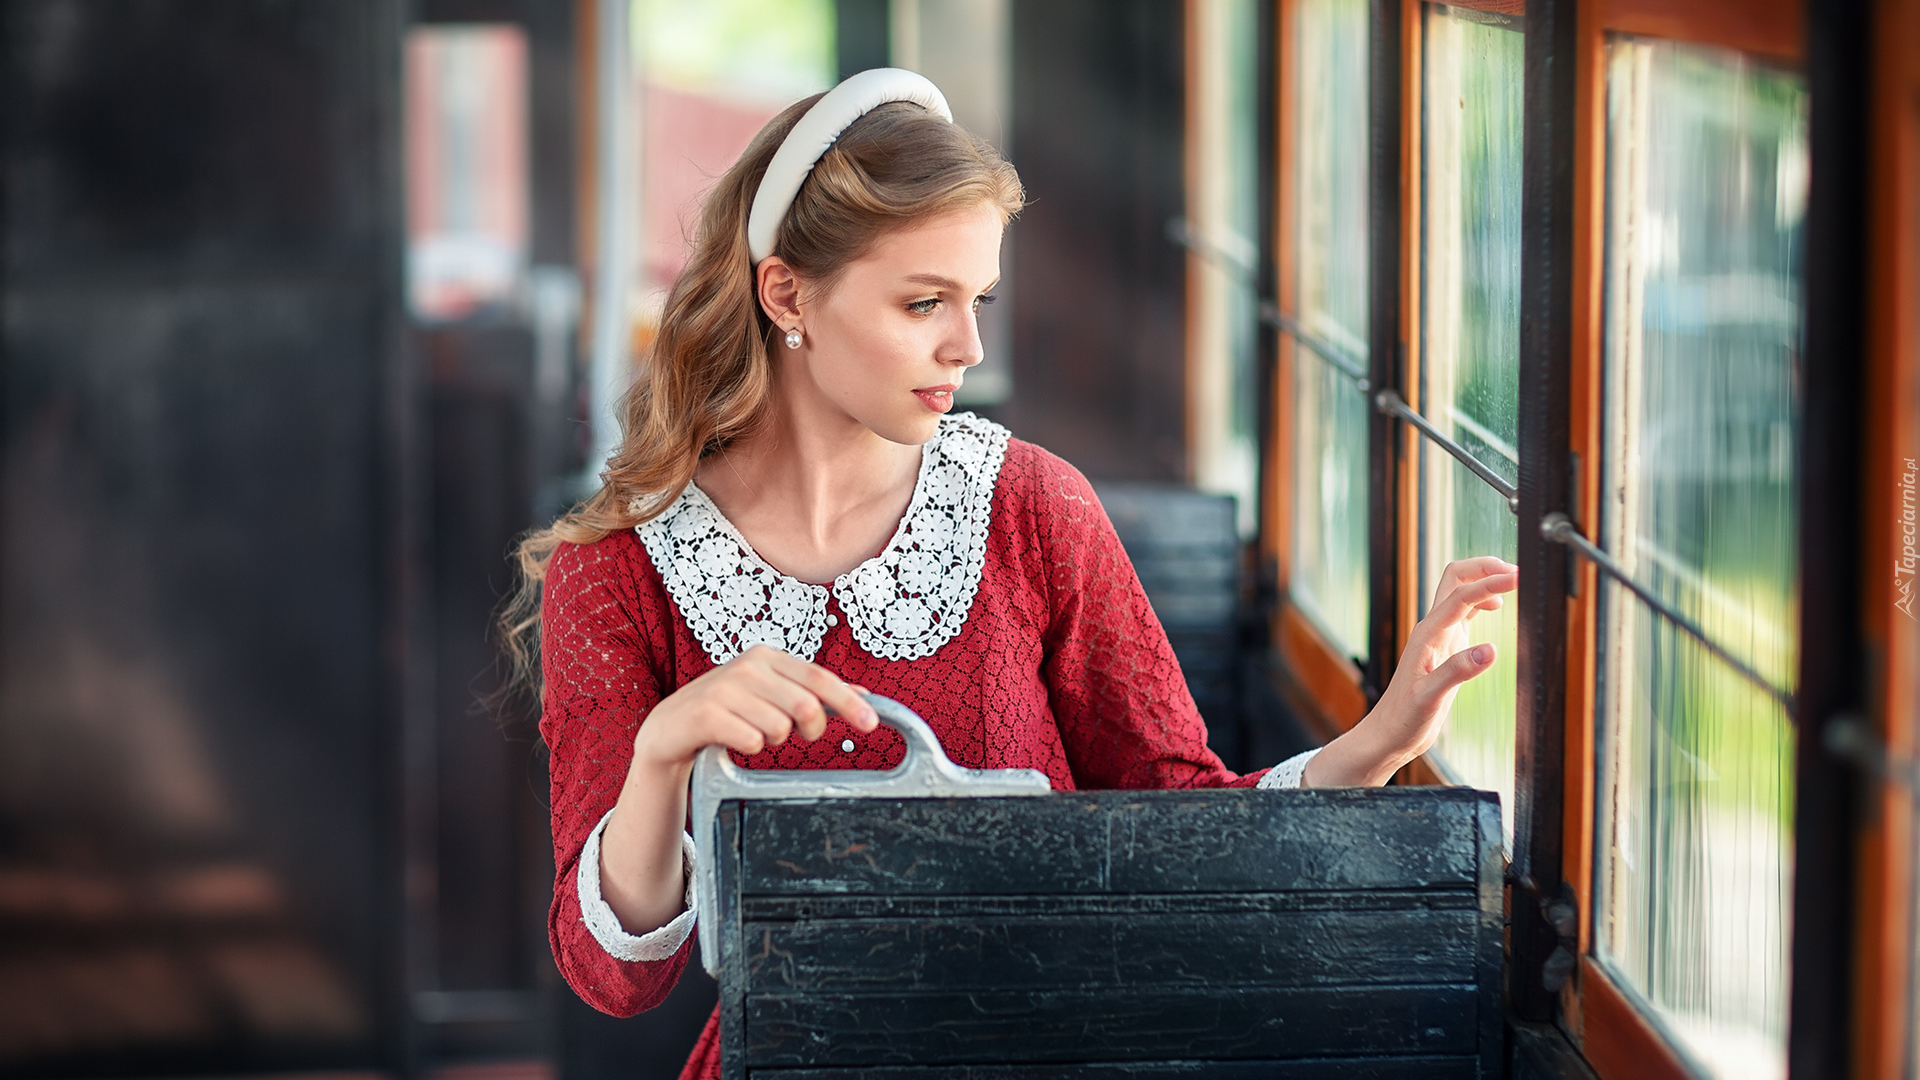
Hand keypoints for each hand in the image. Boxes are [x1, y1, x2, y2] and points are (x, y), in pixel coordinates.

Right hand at [631, 645, 878, 774]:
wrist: (670, 727)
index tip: (872, 724)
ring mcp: (725, 688)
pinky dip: (749, 748)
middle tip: (795, 735)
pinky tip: (733, 739)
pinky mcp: (706, 713)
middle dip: (810, 730)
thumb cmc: (728, 710)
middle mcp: (748, 666)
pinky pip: (752, 741)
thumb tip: (863, 694)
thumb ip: (812, 691)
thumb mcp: (770, 693)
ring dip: (772, 740)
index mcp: (768, 657)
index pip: (820, 678)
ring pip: (780, 727)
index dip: (849, 701)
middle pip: (806, 705)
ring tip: (752, 731)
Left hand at [1304, 556, 1518, 786]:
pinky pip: (1464, 612)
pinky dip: (1482, 601)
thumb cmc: (1405, 719)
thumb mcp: (1431, 698)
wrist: (1390, 734)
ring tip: (1513, 581)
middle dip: (1484, 567)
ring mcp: (1439, 636)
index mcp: (1428, 635)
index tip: (1518, 577)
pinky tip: (1498, 607)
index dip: (1490, 583)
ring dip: (1484, 580)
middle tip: (1516, 571)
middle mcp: (1432, 629)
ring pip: (1460, 591)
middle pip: (1456, 579)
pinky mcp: (1446, 647)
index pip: (1462, 596)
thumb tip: (1490, 650)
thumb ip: (1458, 672)